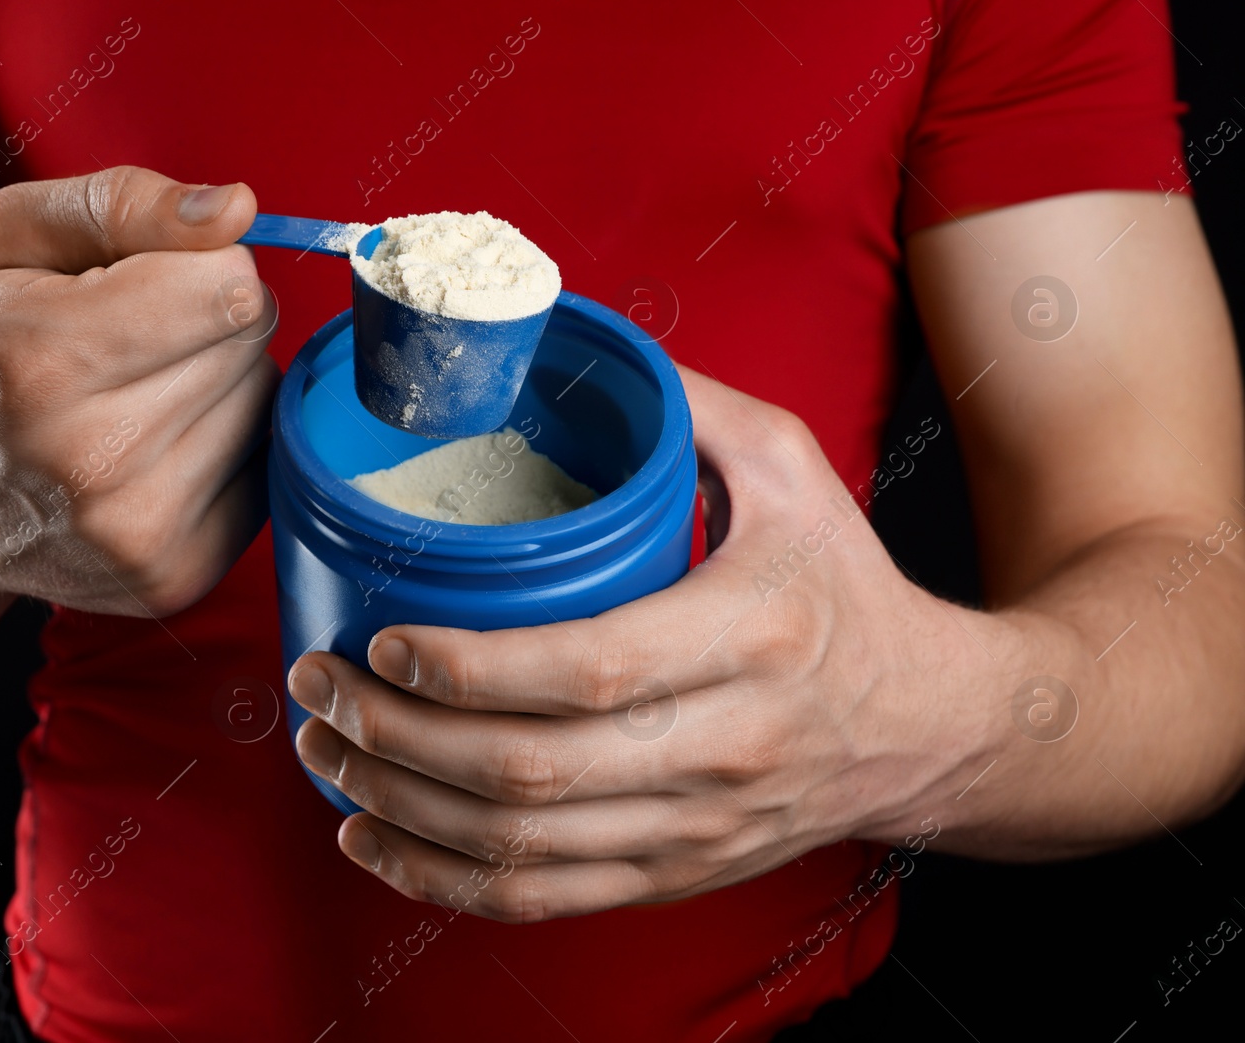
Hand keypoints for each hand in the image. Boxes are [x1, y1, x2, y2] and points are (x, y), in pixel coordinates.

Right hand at [0, 166, 277, 614]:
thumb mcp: (5, 237)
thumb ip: (125, 202)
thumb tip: (241, 209)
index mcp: (36, 360)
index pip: (226, 289)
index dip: (198, 263)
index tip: (148, 276)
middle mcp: (87, 460)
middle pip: (248, 342)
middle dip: (206, 319)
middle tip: (128, 339)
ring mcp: (132, 534)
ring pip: (264, 406)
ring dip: (218, 385)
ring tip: (130, 395)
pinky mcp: (171, 579)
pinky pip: (267, 474)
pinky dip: (224, 450)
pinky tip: (151, 450)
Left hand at [288, 366, 1003, 921]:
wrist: (929, 727)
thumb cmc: (844, 588)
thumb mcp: (794, 471)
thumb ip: (690, 408)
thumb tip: (571, 347)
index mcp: (748, 640)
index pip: (586, 672)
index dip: (469, 667)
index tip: (383, 637)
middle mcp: (722, 749)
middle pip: (529, 771)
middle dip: (397, 734)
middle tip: (319, 686)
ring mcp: (698, 829)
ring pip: (520, 848)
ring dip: (399, 806)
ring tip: (325, 750)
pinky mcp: (677, 875)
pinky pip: (541, 900)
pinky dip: (442, 880)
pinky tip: (375, 839)